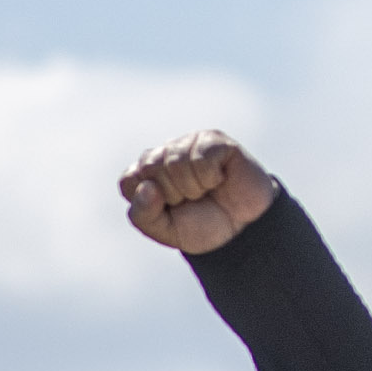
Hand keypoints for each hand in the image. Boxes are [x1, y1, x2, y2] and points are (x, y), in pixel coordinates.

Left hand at [120, 131, 277, 255]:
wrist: (242, 230)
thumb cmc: (201, 226)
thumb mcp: (165, 231)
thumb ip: (143, 214)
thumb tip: (146, 187)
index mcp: (146, 174)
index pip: (129, 180)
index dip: (149, 202)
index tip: (169, 210)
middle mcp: (164, 154)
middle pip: (150, 168)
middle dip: (172, 195)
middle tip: (192, 200)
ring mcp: (188, 144)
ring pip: (175, 163)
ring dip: (194, 188)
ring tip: (207, 190)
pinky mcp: (213, 140)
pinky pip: (200, 158)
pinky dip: (210, 177)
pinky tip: (220, 179)